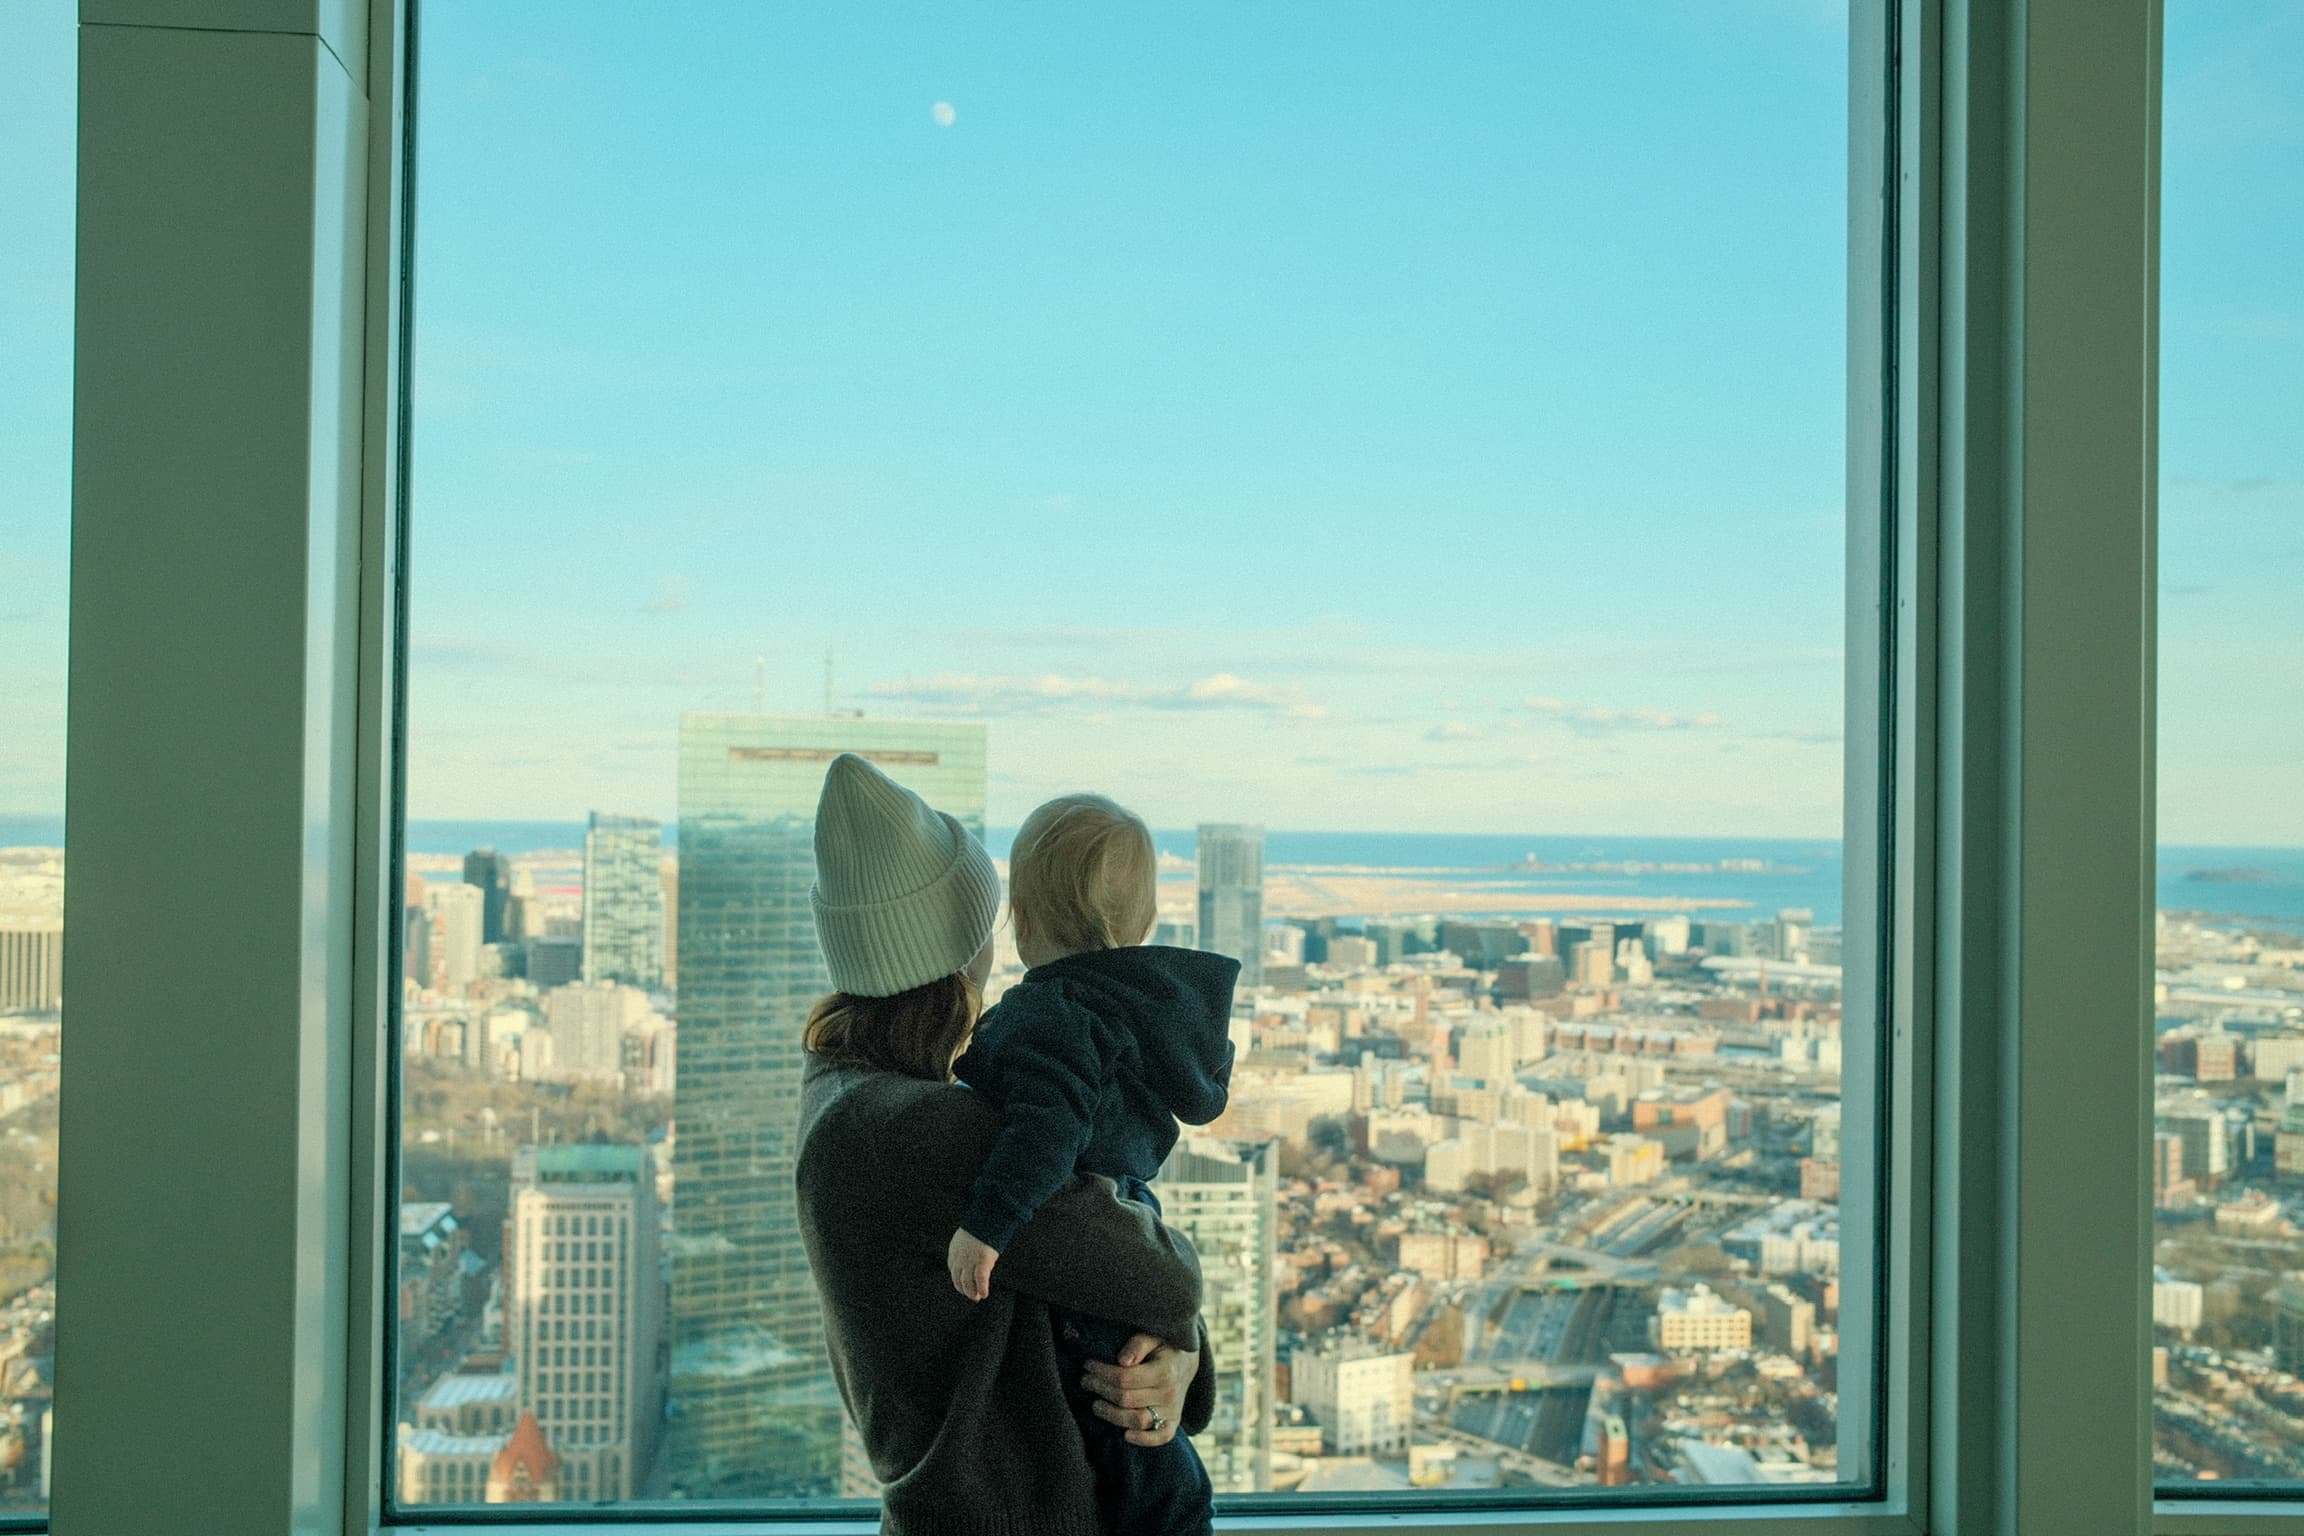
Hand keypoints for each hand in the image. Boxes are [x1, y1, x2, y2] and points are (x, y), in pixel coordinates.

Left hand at [947, 1228, 998, 1301]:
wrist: (987, 1217)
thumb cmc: (981, 1225)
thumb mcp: (968, 1236)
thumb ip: (967, 1247)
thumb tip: (974, 1257)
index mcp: (954, 1251)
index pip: (953, 1271)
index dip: (959, 1281)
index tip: (966, 1286)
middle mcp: (959, 1258)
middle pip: (958, 1280)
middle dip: (965, 1290)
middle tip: (973, 1296)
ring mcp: (970, 1260)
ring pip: (968, 1283)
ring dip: (972, 1293)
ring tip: (978, 1297)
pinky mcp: (982, 1261)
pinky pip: (981, 1279)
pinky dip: (982, 1288)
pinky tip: (985, 1294)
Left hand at [1079, 1333, 1198, 1446]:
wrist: (1186, 1361)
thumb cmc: (1164, 1346)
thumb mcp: (1154, 1336)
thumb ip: (1138, 1344)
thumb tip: (1121, 1361)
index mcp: (1164, 1371)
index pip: (1125, 1378)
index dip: (1102, 1372)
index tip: (1088, 1366)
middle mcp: (1169, 1394)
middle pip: (1126, 1399)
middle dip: (1101, 1390)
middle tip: (1086, 1381)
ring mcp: (1172, 1410)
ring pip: (1137, 1420)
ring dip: (1112, 1415)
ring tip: (1095, 1405)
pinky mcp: (1173, 1422)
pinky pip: (1160, 1437)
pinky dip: (1144, 1440)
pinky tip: (1125, 1435)